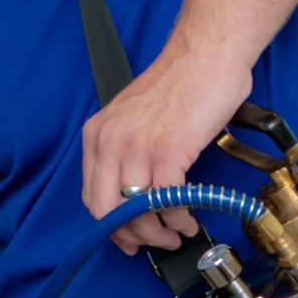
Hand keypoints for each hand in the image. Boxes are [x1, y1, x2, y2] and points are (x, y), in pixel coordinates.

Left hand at [81, 41, 253, 254]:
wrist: (206, 54)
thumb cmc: (180, 84)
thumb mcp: (134, 119)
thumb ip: (127, 153)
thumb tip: (136, 195)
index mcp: (98, 135)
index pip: (91, 197)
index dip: (110, 226)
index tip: (128, 239)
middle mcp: (110, 142)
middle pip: (107, 211)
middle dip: (132, 236)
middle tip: (155, 242)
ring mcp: (137, 146)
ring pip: (136, 211)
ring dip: (158, 232)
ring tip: (176, 233)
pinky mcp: (168, 150)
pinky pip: (167, 200)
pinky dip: (178, 218)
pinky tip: (188, 219)